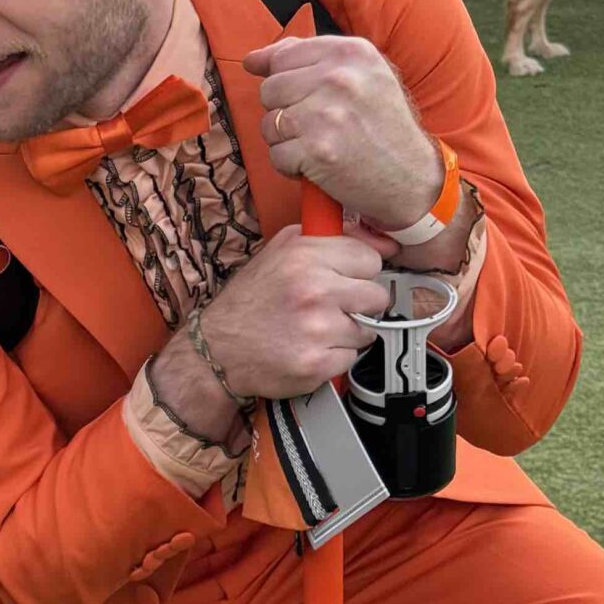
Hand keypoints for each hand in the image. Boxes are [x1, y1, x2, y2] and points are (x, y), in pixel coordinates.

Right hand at [189, 226, 394, 402]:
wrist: (217, 350)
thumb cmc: (250, 300)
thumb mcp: (282, 251)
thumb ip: (332, 238)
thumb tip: (386, 244)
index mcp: (305, 256)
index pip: (371, 260)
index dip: (357, 272)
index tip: (343, 279)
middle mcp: (313, 290)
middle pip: (377, 296)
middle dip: (358, 303)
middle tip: (332, 307)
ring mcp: (317, 330)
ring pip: (367, 330)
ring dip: (346, 332)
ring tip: (316, 329)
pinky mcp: (318, 364)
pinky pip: (351, 358)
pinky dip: (334, 357)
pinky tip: (309, 349)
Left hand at [246, 36, 441, 232]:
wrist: (412, 177)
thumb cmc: (384, 126)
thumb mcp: (364, 77)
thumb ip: (312, 59)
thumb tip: (254, 60)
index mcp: (351, 53)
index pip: (283, 56)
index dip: (277, 78)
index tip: (290, 94)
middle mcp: (339, 78)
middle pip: (270, 90)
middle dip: (283, 112)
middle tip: (315, 126)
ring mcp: (326, 115)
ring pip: (269, 123)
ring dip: (285, 141)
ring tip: (318, 144)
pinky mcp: (317, 151)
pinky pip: (276, 156)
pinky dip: (291, 166)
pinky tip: (317, 165)